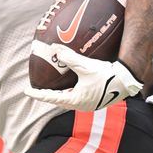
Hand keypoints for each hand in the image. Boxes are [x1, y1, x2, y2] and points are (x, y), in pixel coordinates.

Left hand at [25, 44, 142, 110]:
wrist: (126, 81)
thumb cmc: (106, 75)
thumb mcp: (85, 66)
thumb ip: (69, 57)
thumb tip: (54, 48)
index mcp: (76, 100)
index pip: (51, 98)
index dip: (38, 94)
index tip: (26, 92)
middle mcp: (81, 105)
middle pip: (59, 100)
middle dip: (48, 95)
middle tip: (37, 89)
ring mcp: (89, 104)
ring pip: (68, 99)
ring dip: (59, 94)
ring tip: (51, 88)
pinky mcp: (95, 99)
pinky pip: (77, 96)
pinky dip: (69, 91)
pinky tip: (70, 83)